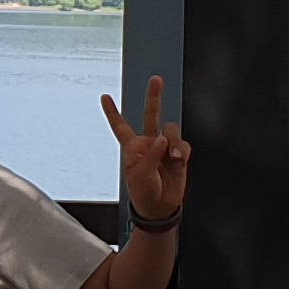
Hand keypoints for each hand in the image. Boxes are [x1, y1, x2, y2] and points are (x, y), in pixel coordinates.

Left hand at [103, 77, 190, 226]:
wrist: (161, 207)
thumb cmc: (144, 193)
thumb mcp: (140, 175)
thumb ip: (151, 155)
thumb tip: (163, 138)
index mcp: (133, 148)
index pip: (120, 126)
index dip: (112, 112)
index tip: (104, 97)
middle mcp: (149, 143)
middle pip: (151, 115)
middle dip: (155, 97)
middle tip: (156, 80)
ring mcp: (165, 147)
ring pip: (172, 129)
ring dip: (173, 140)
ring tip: (172, 156)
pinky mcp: (179, 154)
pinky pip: (184, 144)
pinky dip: (182, 151)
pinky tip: (178, 160)